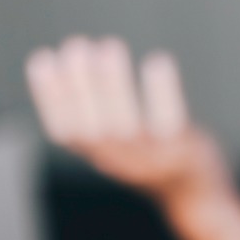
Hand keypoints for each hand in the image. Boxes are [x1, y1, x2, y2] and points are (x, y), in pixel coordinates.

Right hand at [25, 37, 232, 206]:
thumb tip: (69, 59)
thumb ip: (94, 111)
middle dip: (80, 86)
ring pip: (126, 126)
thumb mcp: (117, 138)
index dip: (49, 97)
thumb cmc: (153, 153)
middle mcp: (121, 162)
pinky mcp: (183, 153)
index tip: (42, 58)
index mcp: (98, 155)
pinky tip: (158, 62)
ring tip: (109, 46)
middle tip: (76, 45)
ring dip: (114, 86)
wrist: (198, 193)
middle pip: (92, 128)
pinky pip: (170, 124)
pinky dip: (162, 93)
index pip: (64, 132)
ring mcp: (153, 161)